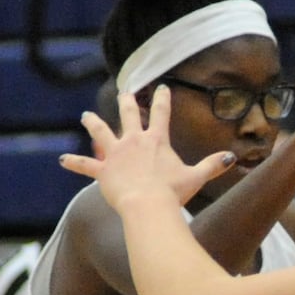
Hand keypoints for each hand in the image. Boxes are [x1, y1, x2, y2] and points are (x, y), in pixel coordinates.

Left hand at [62, 87, 235, 208]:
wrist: (148, 206)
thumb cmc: (173, 193)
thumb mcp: (196, 177)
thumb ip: (212, 165)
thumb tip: (232, 158)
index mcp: (156, 140)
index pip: (160, 113)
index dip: (162, 99)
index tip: (162, 88)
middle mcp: (134, 141)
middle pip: (128, 114)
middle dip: (126, 102)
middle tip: (124, 93)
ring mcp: (116, 154)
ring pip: (101, 132)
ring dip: (93, 123)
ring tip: (86, 116)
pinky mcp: (102, 171)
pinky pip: (85, 165)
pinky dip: (73, 162)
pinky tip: (62, 159)